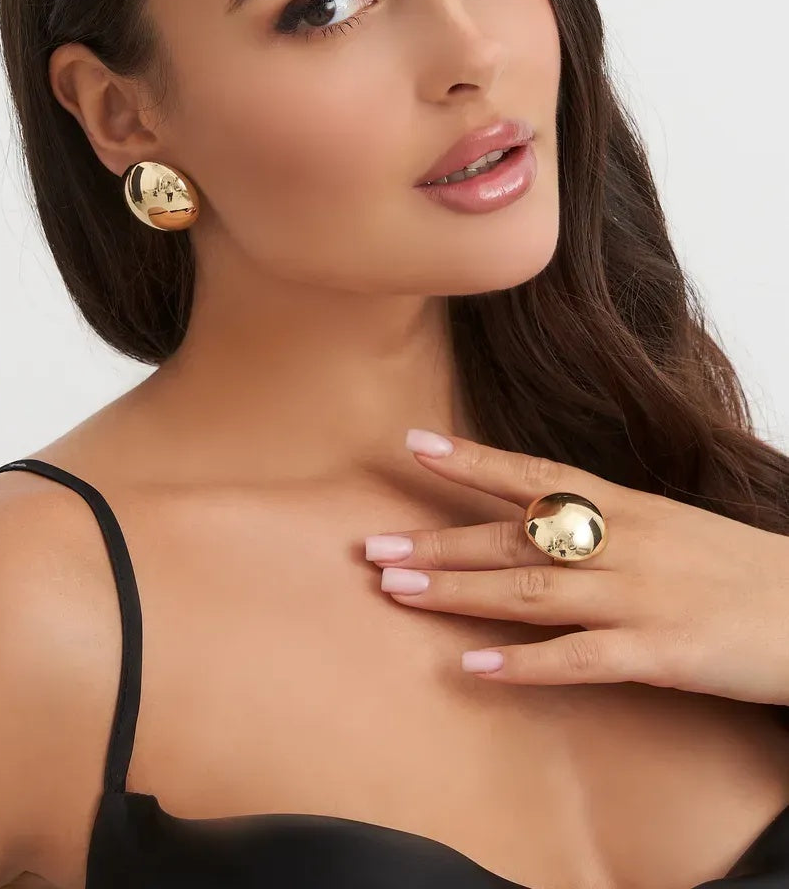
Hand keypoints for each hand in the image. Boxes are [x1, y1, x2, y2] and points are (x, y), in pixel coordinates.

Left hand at [362, 429, 788, 705]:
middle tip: (371, 548)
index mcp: (627, 507)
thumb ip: (606, 522)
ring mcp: (636, 597)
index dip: (473, 460)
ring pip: (529, 590)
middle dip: (439, 542)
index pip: (534, 474)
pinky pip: (576, 659)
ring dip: (458, 591)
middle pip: (513, 537)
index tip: (413, 444)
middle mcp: (622, 543)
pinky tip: (472, 667)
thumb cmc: (739, 568)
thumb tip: (541, 520)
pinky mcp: (657, 653)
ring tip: (396, 592)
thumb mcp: (670, 526)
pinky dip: (522, 664)